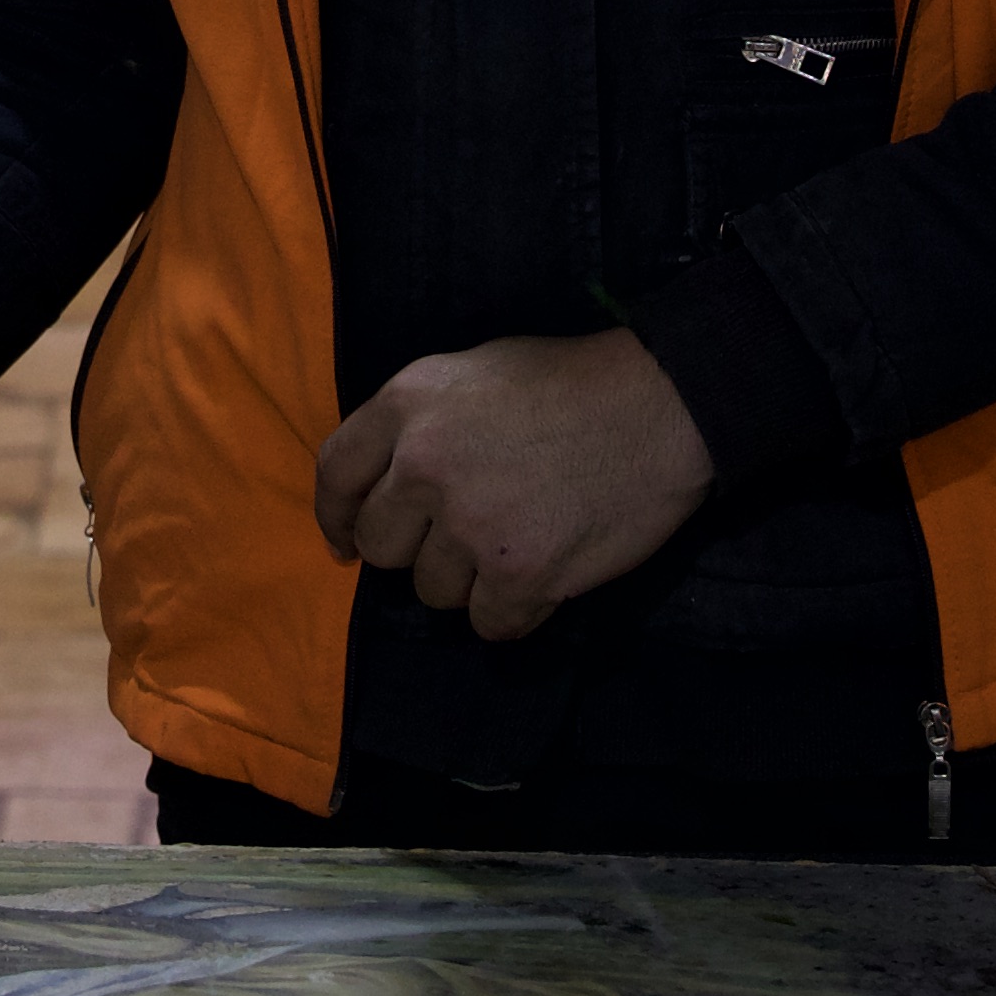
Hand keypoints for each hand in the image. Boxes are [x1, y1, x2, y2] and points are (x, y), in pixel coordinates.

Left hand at [308, 329, 714, 640]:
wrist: (660, 406)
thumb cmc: (571, 383)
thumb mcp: (474, 372)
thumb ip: (419, 424)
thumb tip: (386, 485)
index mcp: (409, 403)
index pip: (335, 474)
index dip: (336, 517)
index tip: (346, 544)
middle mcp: (425, 464)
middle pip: (380, 544)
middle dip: (415, 548)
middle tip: (463, 535)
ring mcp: (471, 524)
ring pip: (433, 591)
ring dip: (470, 580)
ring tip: (518, 539)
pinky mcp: (520, 574)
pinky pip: (488, 623)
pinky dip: (514, 609)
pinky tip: (544, 573)